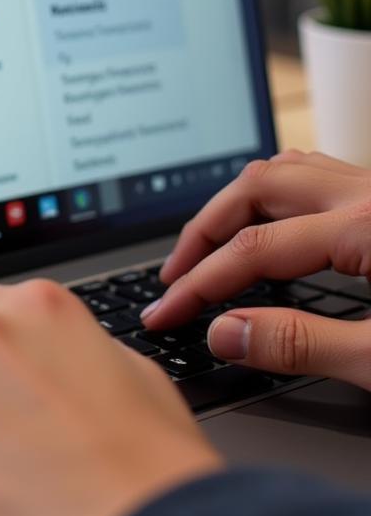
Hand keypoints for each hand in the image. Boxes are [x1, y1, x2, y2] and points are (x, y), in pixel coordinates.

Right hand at [145, 151, 370, 386]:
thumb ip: (304, 345)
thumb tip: (224, 334)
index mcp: (368, 227)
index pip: (254, 249)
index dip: (200, 284)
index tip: (166, 313)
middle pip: (257, 187)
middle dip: (205, 230)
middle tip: (176, 275)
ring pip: (288, 170)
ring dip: (238, 205)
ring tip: (211, 246)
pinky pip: (319, 176)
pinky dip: (279, 197)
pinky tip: (272, 225)